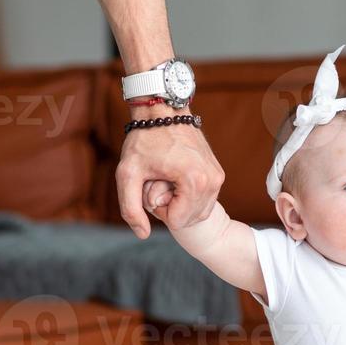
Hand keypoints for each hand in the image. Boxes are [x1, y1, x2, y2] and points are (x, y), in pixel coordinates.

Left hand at [116, 107, 223, 237]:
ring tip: (167, 179)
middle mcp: (212, 181)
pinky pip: (204, 201)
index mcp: (194, 182)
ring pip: (198, 213)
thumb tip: (142, 234)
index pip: (177, 222)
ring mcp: (218, 178)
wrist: (163, 110)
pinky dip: (189, 197)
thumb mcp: (127, 174)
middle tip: (158, 180)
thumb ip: (130, 208)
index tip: (152, 184)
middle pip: (189, 219)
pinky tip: (176, 178)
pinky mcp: (218, 174)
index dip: (158, 208)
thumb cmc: (143, 140)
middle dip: (170, 206)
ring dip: (180, 203)